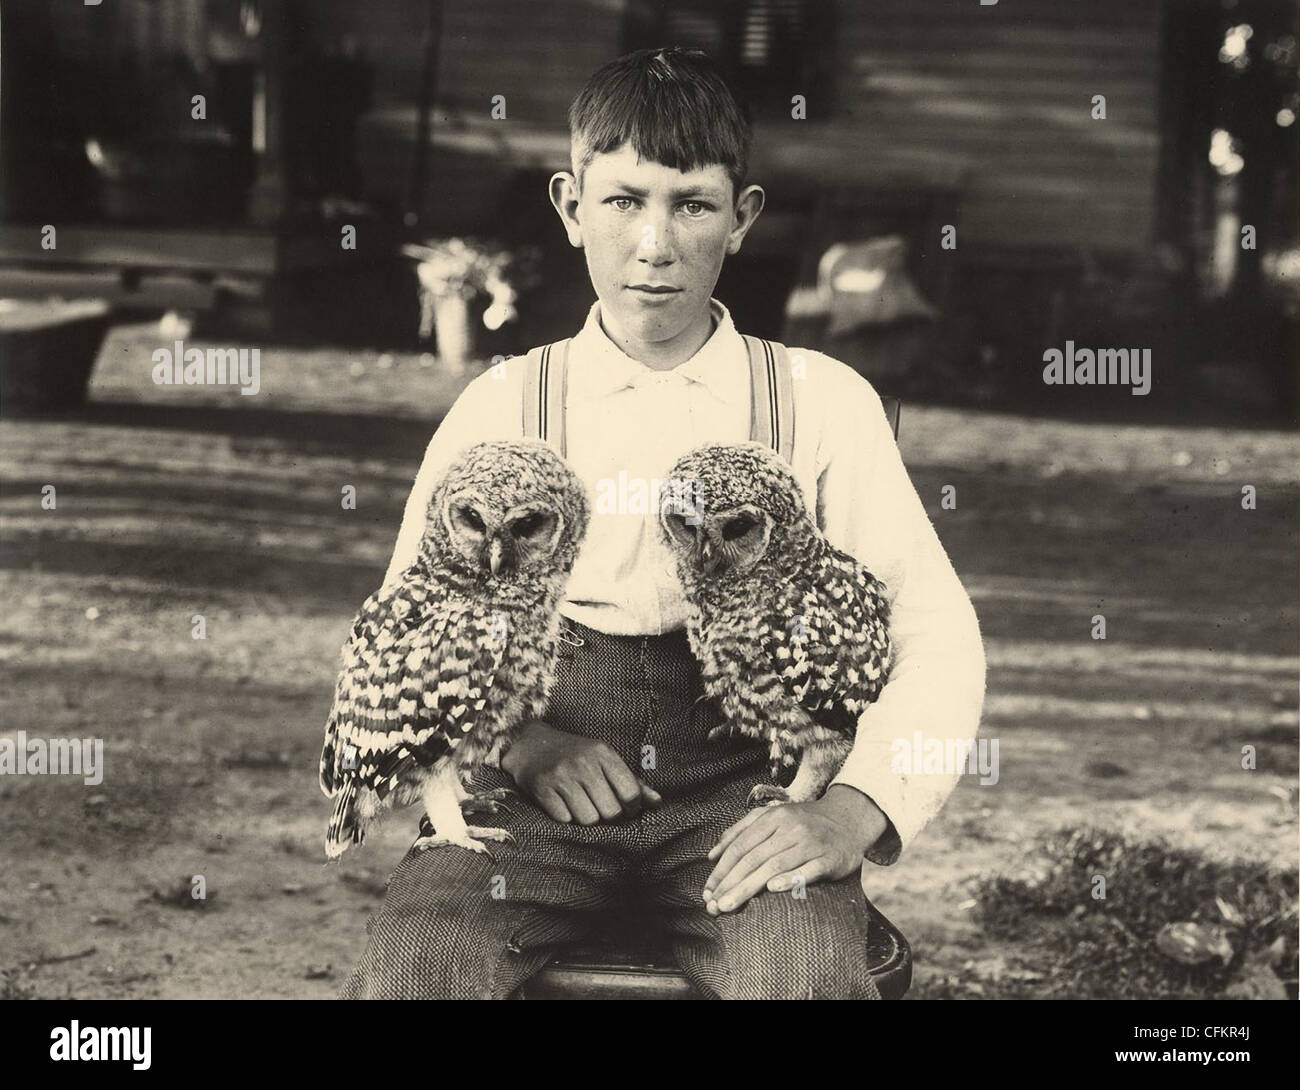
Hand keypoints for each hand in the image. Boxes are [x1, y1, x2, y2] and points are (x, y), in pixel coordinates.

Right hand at [501, 718, 663, 823]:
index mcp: (603, 753)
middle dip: (609, 817)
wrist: (531, 745)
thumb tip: (658, 804)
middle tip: (602, 809)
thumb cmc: (576, 755)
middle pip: (610, 812)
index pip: (630, 793)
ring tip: (581, 804)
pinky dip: (565, 817)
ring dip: (586, 818)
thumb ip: (633, 783)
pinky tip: (563, 803)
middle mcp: (584, 763)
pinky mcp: (542, 788)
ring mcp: (562, 776)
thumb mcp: (605, 760)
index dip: (632, 808)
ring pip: (588, 819)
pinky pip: (564, 820)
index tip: (625, 808)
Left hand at [701, 785, 888, 913]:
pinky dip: (790, 879)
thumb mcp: (772, 817)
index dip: (722, 869)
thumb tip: (712, 854)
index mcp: (774, 817)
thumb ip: (741, 831)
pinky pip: (808, 871)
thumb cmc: (804, 822)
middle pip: (754, 858)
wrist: (849, 819)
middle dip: (730, 883)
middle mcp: (790, 828)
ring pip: (775, 866)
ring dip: (749, 887)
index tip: (708, 891)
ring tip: (730, 905)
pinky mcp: (829, 859)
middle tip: (714, 905)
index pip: (741, 846)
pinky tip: (772, 889)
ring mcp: (811, 843)